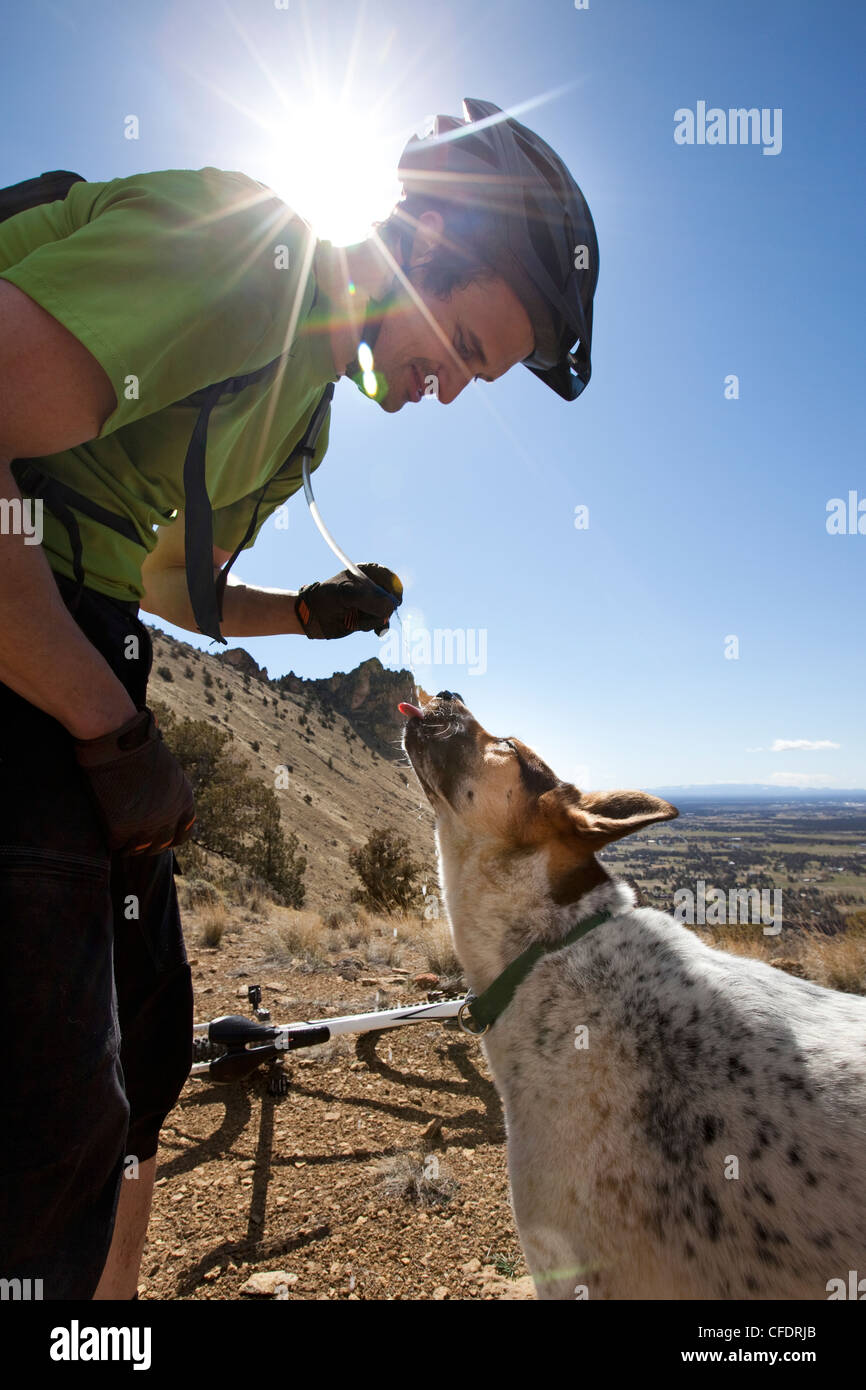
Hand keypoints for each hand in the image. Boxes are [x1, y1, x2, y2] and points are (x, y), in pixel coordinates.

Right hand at [73, 707, 195, 855]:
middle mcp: (169, 815)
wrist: (116, 739)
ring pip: (140, 849)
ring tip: (124, 844)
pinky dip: (113, 842)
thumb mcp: (168, 767)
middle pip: (162, 844)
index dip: (172, 836)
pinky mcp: (121, 827)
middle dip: (151, 845)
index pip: (185, 832)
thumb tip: (166, 802)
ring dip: (132, 848)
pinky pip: (117, 844)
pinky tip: (110, 836)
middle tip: (139, 844)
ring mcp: (146, 823)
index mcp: (184, 799)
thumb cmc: (137, 744)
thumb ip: (170, 790)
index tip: (162, 838)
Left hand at [295, 562, 402, 639]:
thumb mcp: (347, 595)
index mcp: (367, 573)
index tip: (393, 601)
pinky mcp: (369, 617)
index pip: (390, 578)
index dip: (394, 590)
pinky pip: (382, 623)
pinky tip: (367, 629)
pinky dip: (377, 627)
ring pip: (387, 612)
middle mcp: (371, 587)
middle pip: (391, 597)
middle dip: (382, 609)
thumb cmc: (327, 599)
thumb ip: (370, 600)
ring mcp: (371, 603)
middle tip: (370, 612)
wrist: (313, 617)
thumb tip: (391, 608)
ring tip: (358, 620)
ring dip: (375, 620)